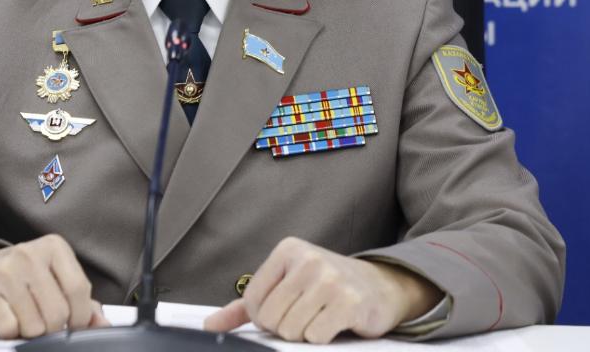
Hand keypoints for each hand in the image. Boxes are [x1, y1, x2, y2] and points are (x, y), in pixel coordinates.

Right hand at [0, 234, 109, 338]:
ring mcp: (4, 271)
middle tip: (39, 319)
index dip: (80, 317)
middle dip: (51, 327)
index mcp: (53, 247)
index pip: (80, 289)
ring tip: (20, 316)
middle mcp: (29, 254)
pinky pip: (8, 328)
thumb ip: (81, 300)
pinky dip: (8, 332)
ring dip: (29, 331)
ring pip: (34, 325)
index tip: (72, 324)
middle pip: (58, 313)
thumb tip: (102, 323)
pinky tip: (3, 317)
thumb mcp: (52, 279)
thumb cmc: (19, 278)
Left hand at [204, 237, 441, 343]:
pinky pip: (316, 336)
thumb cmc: (326, 287)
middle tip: (306, 316)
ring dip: (305, 334)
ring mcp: (330, 279)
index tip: (285, 311)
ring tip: (321, 317)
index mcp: (288, 251)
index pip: (254, 301)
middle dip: (286, 328)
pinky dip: (323, 338)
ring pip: (292, 330)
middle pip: (272, 319)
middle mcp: (308, 260)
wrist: (379, 287)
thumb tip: (210, 325)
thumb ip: (246, 306)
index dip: (265, 318)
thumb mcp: (285, 287)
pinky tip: (335, 324)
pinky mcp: (349, 302)